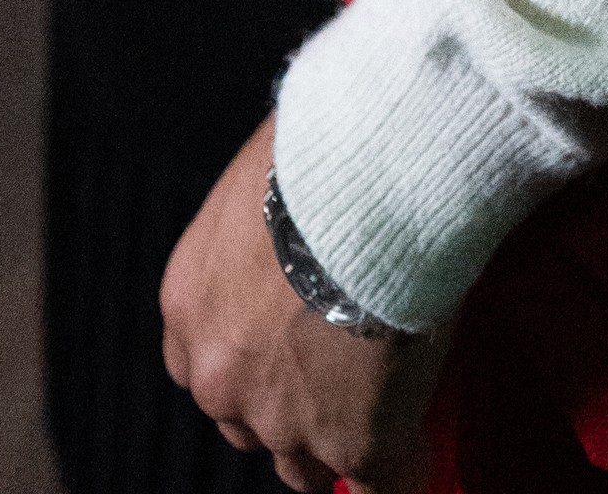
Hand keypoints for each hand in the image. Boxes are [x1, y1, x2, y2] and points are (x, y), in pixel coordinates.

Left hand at [160, 115, 448, 487]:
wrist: (371, 180)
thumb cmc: (326, 148)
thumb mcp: (265, 173)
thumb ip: (268, 218)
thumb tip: (305, 200)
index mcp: (189, 305)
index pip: (209, 363)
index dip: (253, 359)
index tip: (286, 345)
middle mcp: (220, 374)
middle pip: (248, 421)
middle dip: (288, 403)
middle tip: (338, 366)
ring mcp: (285, 417)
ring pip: (306, 464)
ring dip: (338, 439)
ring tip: (382, 407)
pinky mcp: (357, 440)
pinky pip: (383, 485)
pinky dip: (401, 472)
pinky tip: (418, 453)